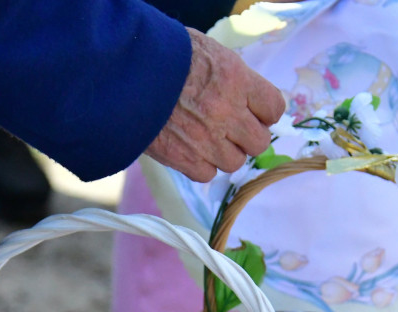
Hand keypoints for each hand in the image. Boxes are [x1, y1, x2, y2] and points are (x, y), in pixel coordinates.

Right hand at [145, 28, 285, 182]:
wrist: (123, 73)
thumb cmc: (162, 56)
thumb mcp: (205, 51)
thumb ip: (230, 76)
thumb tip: (244, 96)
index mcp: (236, 79)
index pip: (274, 108)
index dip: (264, 112)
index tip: (254, 112)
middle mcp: (227, 112)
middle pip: (260, 142)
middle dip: (247, 136)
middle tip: (230, 128)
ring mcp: (207, 140)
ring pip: (235, 162)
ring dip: (224, 153)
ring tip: (206, 139)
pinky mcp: (184, 159)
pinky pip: (207, 174)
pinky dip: (201, 166)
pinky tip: (189, 149)